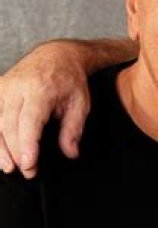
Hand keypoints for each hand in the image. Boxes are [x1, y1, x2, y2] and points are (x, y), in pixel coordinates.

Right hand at [0, 41, 89, 177]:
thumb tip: (71, 153)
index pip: (29, 121)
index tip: (29, 164)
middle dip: (16, 152)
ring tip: (8, 167)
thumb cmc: (69, 81)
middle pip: (9, 124)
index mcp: (39, 90)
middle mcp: (17, 88)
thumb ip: (73, 129)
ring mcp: (3, 88)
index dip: (27, 144)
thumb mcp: (80, 104)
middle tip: (28, 172)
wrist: (56, 55)